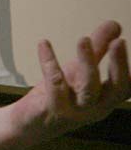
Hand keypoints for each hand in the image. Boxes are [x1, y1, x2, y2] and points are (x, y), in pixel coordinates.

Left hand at [20, 20, 129, 135]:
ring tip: (84, 39)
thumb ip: (98, 49)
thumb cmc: (59, 96)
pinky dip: (50, 62)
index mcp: (106, 99)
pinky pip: (55, 84)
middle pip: (116, 89)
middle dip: (119, 66)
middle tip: (119, 41)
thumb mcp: (80, 70)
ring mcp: (75, 111)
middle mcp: (96, 107)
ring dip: (88, 63)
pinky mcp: (53, 109)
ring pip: (88, 88)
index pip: (128, 86)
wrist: (27, 124)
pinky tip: (44, 44)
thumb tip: (115, 25)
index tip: (128, 43)